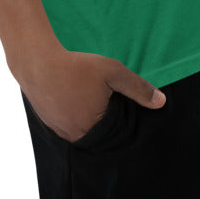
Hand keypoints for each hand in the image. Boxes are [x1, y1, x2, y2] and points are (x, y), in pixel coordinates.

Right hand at [18, 48, 165, 143]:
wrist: (38, 62)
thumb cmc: (77, 67)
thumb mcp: (113, 72)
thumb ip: (138, 88)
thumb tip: (161, 102)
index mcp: (94, 128)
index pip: (116, 133)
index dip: (120, 117)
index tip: (118, 101)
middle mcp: (76, 136)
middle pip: (98, 133)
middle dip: (104, 118)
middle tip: (103, 97)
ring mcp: (60, 131)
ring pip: (81, 129)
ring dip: (86, 116)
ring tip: (87, 96)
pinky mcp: (48, 122)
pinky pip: (66, 125)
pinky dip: (72, 113)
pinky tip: (73, 96)